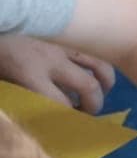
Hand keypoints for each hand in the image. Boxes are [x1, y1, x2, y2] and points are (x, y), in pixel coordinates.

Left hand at [0, 35, 115, 111]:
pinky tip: (95, 71)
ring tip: (100, 91)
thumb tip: (51, 106)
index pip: (62, 104)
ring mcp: (64, 44)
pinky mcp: (66, 34)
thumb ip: (27, 94)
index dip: (69, 117)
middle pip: (89, 86)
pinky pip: (93, 52)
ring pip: (101, 66)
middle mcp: (53, 60)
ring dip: (105, 83)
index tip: (67, 122)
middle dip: (94, 105)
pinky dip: (99, 65)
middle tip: (86, 112)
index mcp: (31, 74)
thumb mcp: (4, 80)